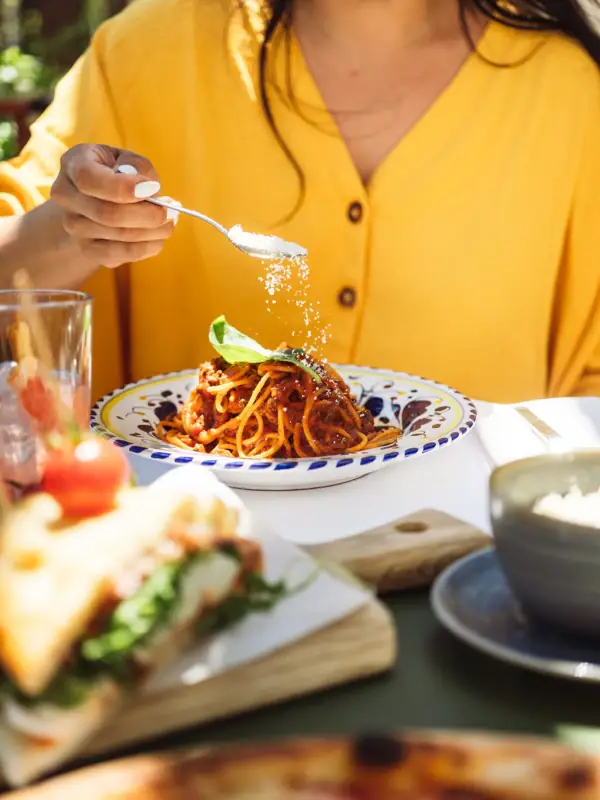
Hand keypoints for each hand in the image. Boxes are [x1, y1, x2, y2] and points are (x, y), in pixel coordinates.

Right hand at [50, 144, 178, 268]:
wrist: (95, 199)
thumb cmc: (117, 173)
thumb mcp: (127, 159)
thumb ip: (138, 168)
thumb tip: (150, 190)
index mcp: (73, 164)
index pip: (89, 179)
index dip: (124, 187)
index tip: (154, 189)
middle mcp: (66, 196)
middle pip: (107, 213)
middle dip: (147, 214)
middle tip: (172, 210)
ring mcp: (74, 226)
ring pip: (118, 236)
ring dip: (152, 231)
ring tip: (170, 222)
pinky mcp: (88, 249)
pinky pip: (121, 254)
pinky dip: (146, 247)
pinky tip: (159, 238)